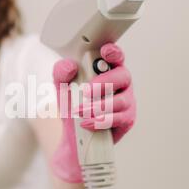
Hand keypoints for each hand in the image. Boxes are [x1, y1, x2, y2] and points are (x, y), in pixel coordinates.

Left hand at [51, 42, 136, 182]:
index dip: (114, 52)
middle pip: (122, 76)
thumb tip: (70, 66)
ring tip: (80, 111)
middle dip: (104, 83)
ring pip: (120, 100)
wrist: (74, 137)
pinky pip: (119, 118)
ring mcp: (126, 101)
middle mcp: (121, 83)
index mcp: (107, 69)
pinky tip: (87, 123)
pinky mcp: (127, 119)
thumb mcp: (61, 87)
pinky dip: (101, 121)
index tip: (105, 52)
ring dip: (98, 106)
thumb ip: (61, 72)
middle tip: (86, 91)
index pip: (116, 56)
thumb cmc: (72, 105)